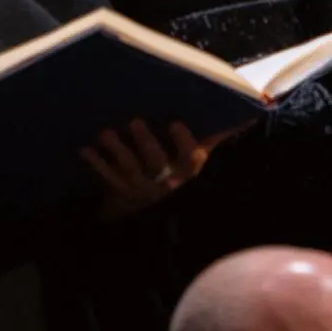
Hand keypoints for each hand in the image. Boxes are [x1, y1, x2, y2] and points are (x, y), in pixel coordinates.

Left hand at [81, 120, 210, 217]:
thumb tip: (245, 115)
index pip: (192, 158)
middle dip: (146, 141)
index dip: (184, 141)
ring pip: (131, 169)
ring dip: (117, 150)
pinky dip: (97, 164)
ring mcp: (143, 190)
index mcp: (190, 173)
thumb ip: (216, 138)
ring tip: (105, 133)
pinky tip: (85, 150)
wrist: (153, 216)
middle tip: (134, 121)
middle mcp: (168, 183)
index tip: (175, 123)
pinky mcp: (123, 194)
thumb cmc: (182, 175)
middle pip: (157, 162)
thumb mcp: (199, 160)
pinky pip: (109, 178)